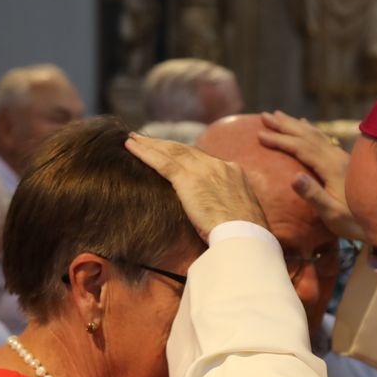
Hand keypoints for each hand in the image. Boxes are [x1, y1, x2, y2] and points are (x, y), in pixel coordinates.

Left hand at [125, 133, 267, 240]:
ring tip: (133, 140)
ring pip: (171, 152)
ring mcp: (204, 170)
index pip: (203, 159)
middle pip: (186, 150)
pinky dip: (145, 153)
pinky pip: (162, 162)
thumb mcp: (241, 215)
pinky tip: (130, 147)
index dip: (184, 155)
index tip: (172, 153)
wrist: (246, 237)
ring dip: (150, 145)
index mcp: (233, 172)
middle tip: (146, 138)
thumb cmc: (245, 236)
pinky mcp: (188, 180)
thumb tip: (220, 215)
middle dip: (165, 145)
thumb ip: (228, 206)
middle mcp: (219, 165)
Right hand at [257, 111, 366, 240]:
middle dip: (285, 125)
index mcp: (332, 167)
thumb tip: (294, 177)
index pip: (301, 147)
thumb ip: (314, 195)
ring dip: (295, 124)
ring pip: (315, 134)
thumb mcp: (332, 213)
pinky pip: (323, 139)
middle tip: (264, 115)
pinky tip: (306, 126)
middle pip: (307, 135)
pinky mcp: (345, 161)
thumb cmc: (354, 222)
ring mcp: (342, 157)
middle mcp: (337, 157)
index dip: (280, 140)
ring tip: (279, 115)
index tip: (260, 135)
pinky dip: (311, 130)